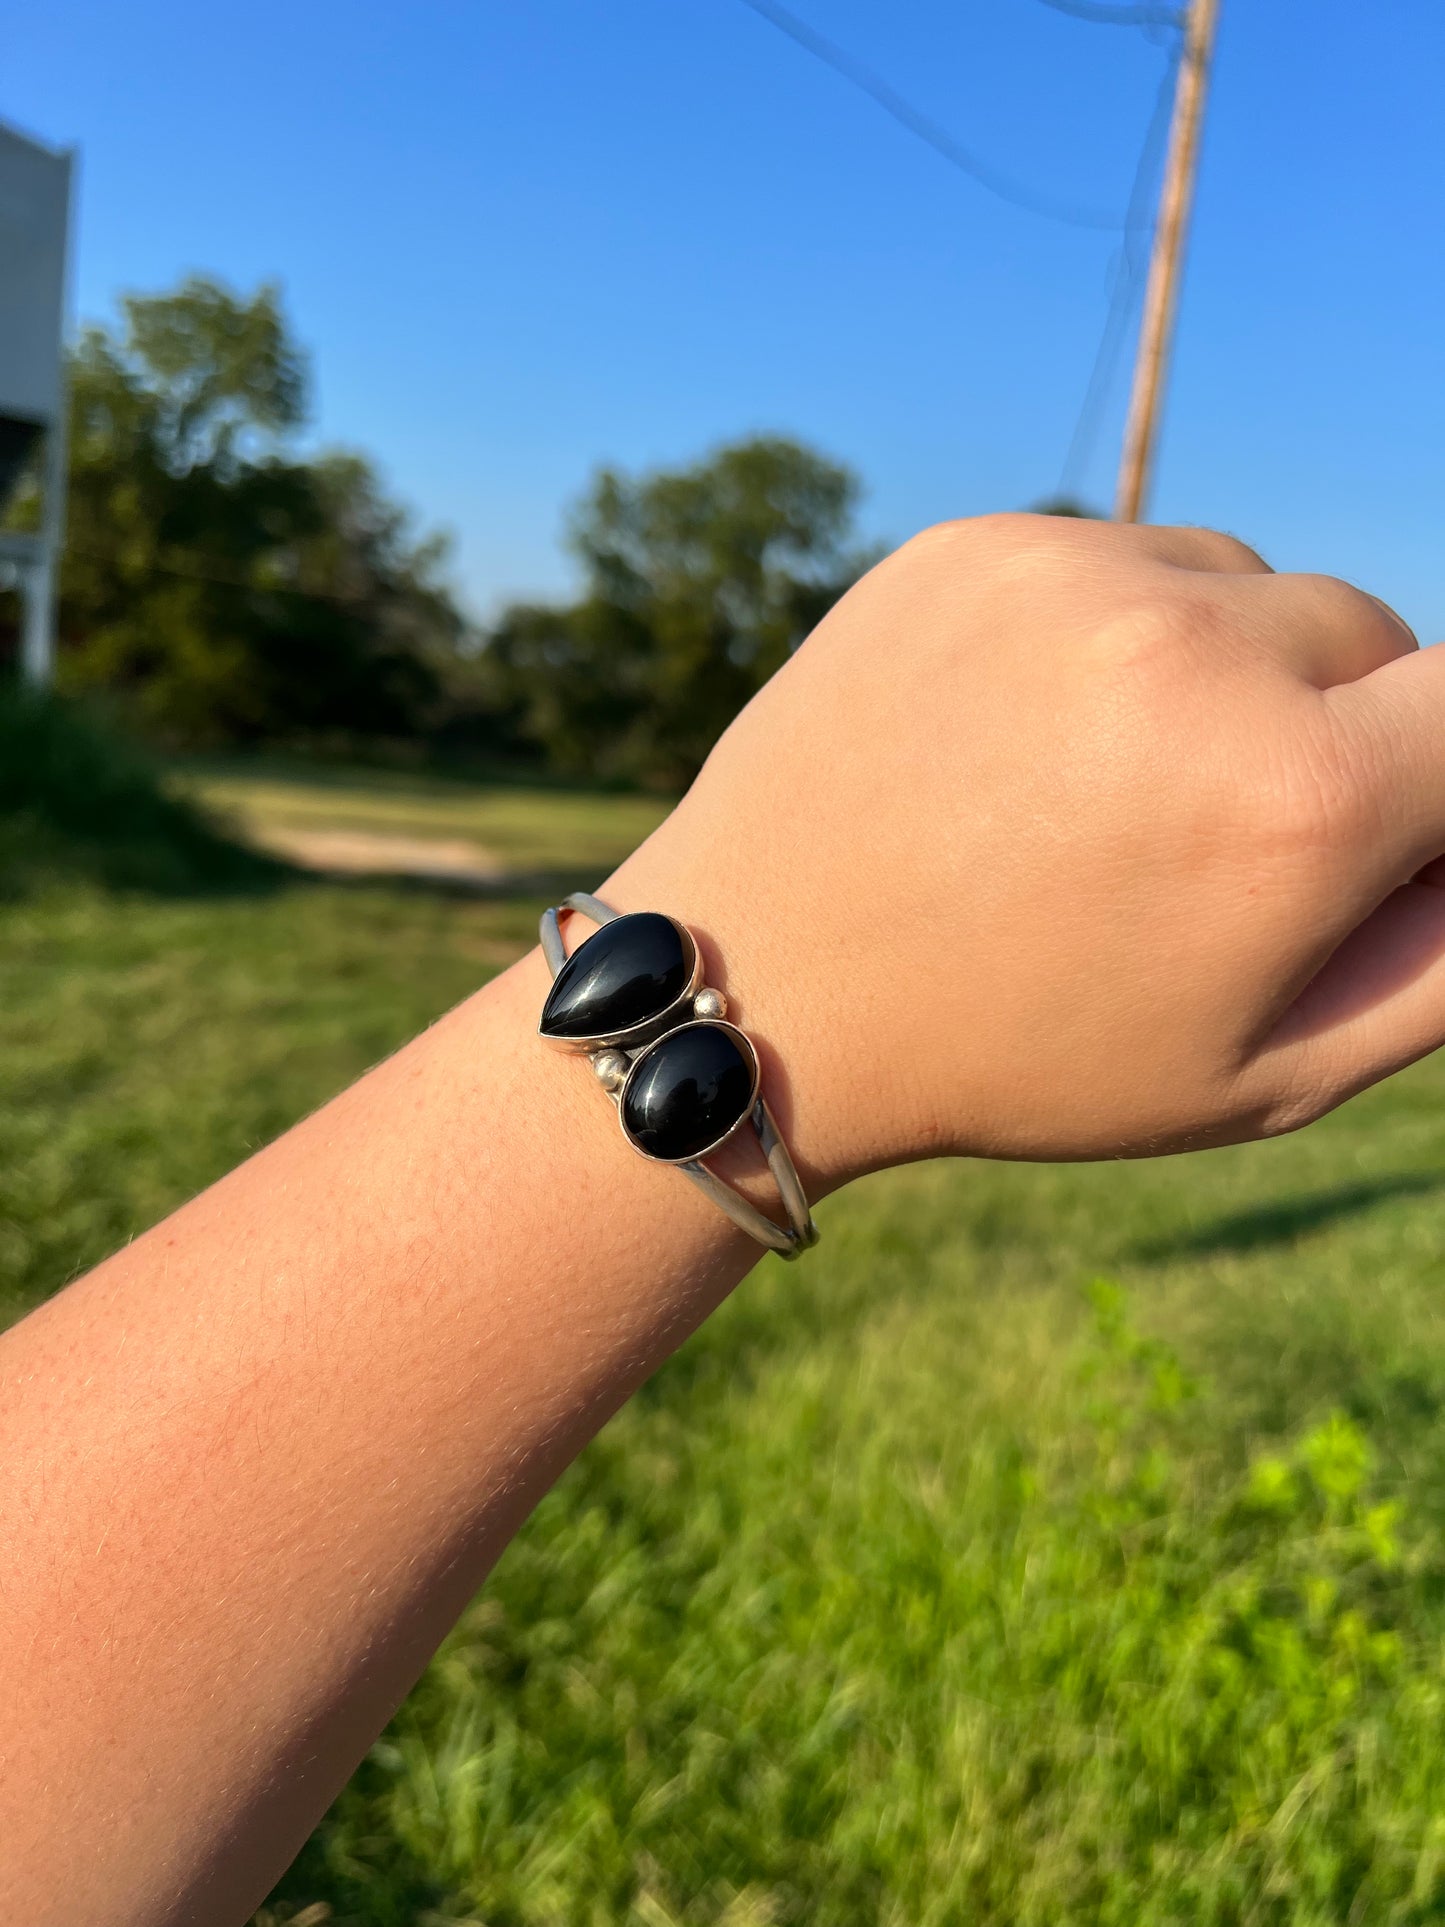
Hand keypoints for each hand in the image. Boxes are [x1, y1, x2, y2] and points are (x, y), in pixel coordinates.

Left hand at [607, 514, 1440, 1185]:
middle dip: (1336, 726)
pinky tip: (1026, 737)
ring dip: (1223, 667)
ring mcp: (1073, 577)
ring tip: (1104, 787)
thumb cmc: (1020, 1053)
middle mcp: (1198, 653)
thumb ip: (1444, 960)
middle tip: (1210, 833)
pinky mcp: (974, 544)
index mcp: (1299, 801)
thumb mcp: (1263, 1073)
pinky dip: (1110, 633)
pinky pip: (1120, 560)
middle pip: (1371, 635)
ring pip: (1246, 584)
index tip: (1375, 824)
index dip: (1438, 776)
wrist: (766, 984)